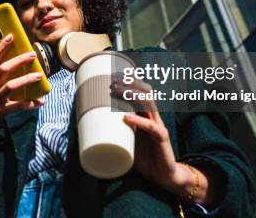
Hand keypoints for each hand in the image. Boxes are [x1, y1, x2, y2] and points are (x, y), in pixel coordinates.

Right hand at [0, 34, 43, 163]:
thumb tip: (12, 65)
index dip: (1, 47)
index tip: (10, 36)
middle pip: (3, 70)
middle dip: (19, 60)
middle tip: (32, 55)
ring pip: (11, 86)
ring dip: (27, 79)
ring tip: (39, 76)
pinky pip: (17, 107)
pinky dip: (30, 104)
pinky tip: (39, 102)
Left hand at [112, 81, 221, 205]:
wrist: (164, 175)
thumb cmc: (145, 158)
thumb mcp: (127, 142)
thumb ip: (115, 134)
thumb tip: (92, 130)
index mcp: (145, 116)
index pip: (138, 94)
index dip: (128, 85)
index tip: (112, 79)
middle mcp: (153, 117)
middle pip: (144, 93)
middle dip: (129, 85)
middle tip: (113, 83)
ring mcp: (158, 125)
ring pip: (148, 104)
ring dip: (133, 96)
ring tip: (118, 91)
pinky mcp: (162, 137)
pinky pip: (150, 127)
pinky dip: (138, 121)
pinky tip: (126, 118)